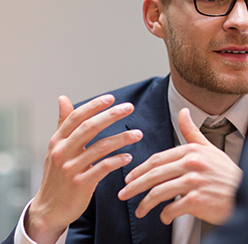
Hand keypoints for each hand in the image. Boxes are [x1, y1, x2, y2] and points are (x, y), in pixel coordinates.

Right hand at [26, 95, 141, 243]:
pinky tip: (129, 156)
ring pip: (100, 147)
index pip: (76, 117)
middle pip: (89, 128)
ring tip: (138, 134)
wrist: (49, 209)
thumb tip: (63, 98)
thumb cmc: (57, 176)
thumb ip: (63, 124)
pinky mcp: (81, 184)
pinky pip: (103, 167)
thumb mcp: (56, 149)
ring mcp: (70, 169)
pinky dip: (118, 160)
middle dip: (111, 115)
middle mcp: (62, 152)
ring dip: (122, 138)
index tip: (111, 98)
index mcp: (57, 141)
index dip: (94, 106)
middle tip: (129, 107)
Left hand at [118, 108, 241, 224]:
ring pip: (159, 193)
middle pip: (154, 175)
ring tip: (141, 210)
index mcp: (193, 151)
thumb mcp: (210, 148)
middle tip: (124, 194)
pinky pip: (172, 208)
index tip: (130, 178)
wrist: (246, 194)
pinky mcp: (198, 200)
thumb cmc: (226, 174)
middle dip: (135, 186)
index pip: (158, 159)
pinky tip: (164, 217)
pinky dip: (165, 215)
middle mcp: (193, 164)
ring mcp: (195, 182)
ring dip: (146, 204)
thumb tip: (183, 111)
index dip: (140, 170)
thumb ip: (193, 132)